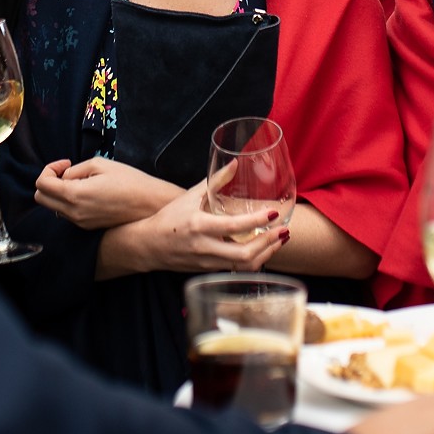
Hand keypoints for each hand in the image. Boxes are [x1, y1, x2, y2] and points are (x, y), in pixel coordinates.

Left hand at [34, 157, 183, 229]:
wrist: (151, 205)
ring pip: (54, 206)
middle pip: (41, 198)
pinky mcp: (88, 227)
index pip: (42, 184)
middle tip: (68, 171)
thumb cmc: (130, 181)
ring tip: (82, 181)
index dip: (50, 169)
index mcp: (74, 195)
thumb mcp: (100, 164)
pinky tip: (89, 192)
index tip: (66, 163)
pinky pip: (68, 213)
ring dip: (60, 192)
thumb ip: (76, 170)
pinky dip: (70, 201)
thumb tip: (65, 177)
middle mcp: (74, 213)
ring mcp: (81, 223)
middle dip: (49, 181)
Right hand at [99, 188, 287, 276]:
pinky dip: (254, 260)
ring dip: (266, 254)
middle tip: (284, 231)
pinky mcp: (210, 270)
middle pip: (244, 254)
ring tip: (278, 240)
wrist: (149, 245)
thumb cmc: (170, 217)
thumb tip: (235, 163)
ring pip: (244, 266)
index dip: (257, 221)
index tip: (273, 213)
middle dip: (269, 244)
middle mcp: (205, 247)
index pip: (234, 227)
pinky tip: (263, 248)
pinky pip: (238, 269)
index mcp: (200, 225)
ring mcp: (208, 262)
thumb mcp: (191, 196)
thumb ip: (215, 181)